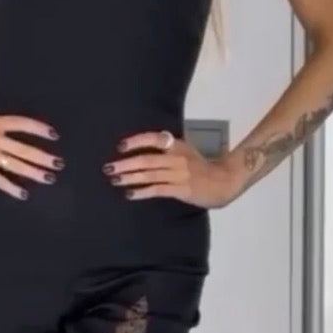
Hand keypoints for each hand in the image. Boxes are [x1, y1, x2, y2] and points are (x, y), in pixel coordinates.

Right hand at [0, 114, 61, 199]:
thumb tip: (18, 123)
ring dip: (33, 172)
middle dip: (42, 157)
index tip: (55, 136)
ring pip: (15, 164)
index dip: (39, 129)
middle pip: (23, 148)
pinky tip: (23, 194)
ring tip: (48, 178)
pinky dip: (12, 187)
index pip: (22, 123)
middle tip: (59, 163)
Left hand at [104, 131, 241, 208]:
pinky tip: (130, 194)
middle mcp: (177, 158)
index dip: (137, 141)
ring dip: (130, 178)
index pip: (155, 138)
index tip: (120, 146)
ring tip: (115, 180)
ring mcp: (179, 174)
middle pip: (147, 159)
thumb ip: (168, 151)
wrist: (224, 181)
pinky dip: (142, 192)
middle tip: (108, 168)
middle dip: (125, 164)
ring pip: (149, 175)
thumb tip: (143, 153)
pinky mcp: (181, 189)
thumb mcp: (187, 153)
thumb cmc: (202, 167)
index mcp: (178, 146)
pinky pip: (157, 189)